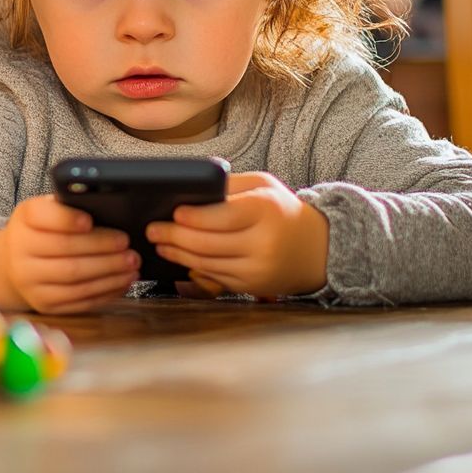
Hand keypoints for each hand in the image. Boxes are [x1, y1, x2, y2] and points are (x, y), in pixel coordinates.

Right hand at [0, 194, 139, 313]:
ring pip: (75, 278)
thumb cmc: (41, 232)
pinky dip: (105, 291)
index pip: (41, 217)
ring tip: (131, 265)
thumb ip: (68, 208)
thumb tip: (108, 211)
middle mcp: (21, 251)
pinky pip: (79, 300)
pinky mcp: (44, 304)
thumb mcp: (47, 211)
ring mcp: (31, 282)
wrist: (15, 264)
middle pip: (64, 249)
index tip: (90, 221)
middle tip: (127, 244)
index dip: (66, 219)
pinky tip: (121, 282)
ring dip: (109, 272)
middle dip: (101, 247)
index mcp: (24, 220)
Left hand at [145, 172, 329, 297]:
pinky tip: (179, 258)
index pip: (222, 216)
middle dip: (174, 237)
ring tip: (160, 244)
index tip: (173, 213)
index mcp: (265, 211)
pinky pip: (215, 277)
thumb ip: (228, 185)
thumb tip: (189, 190)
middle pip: (208, 243)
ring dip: (178, 254)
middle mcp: (263, 243)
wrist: (319, 248)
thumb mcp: (262, 185)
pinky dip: (193, 268)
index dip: (193, 217)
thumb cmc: (282, 210)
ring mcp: (258, 269)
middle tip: (152, 230)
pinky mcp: (252, 287)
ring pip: (207, 263)